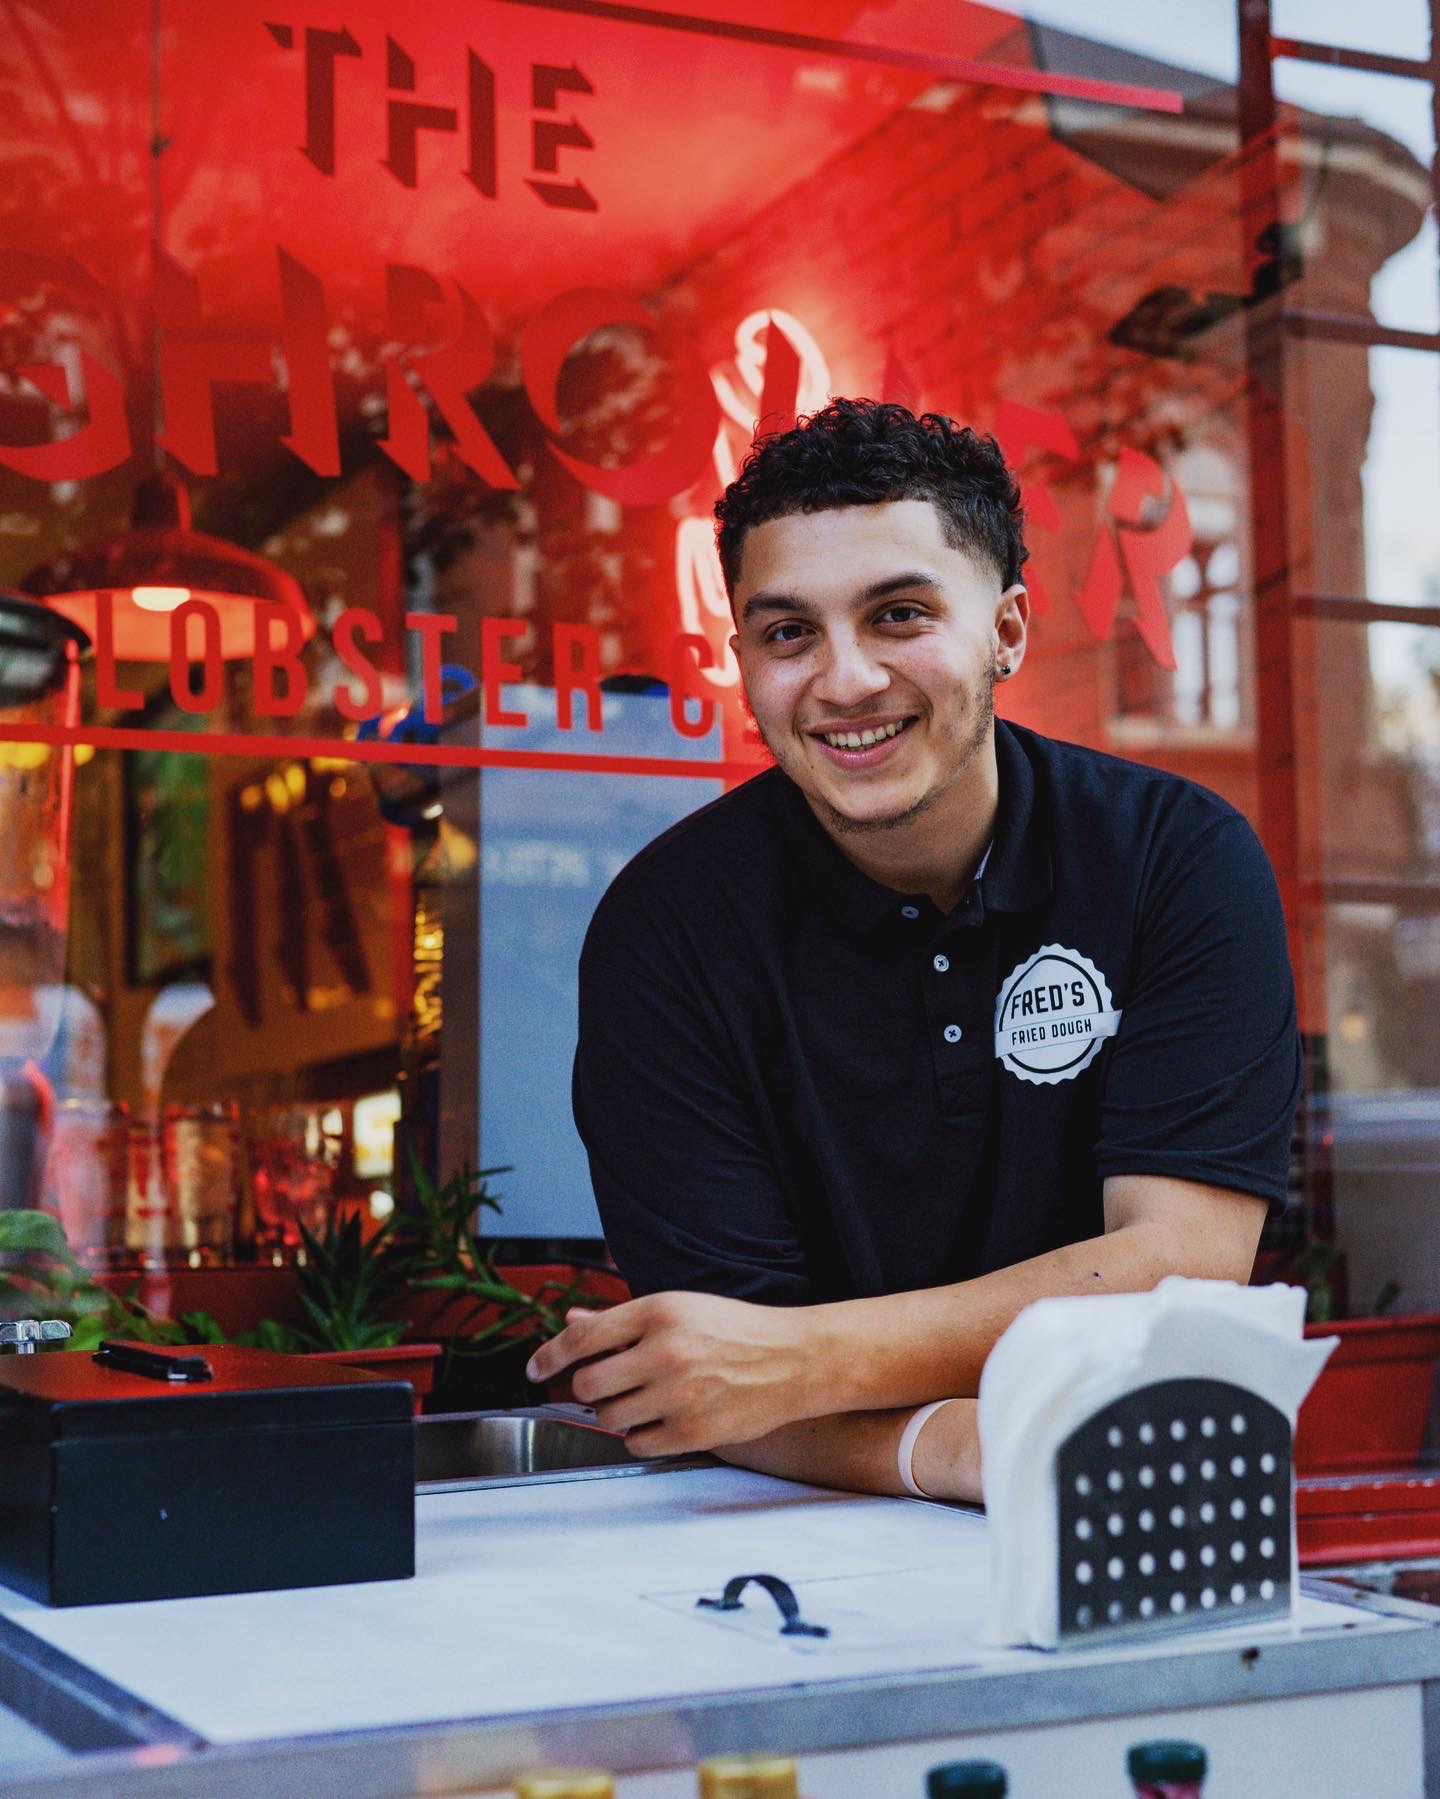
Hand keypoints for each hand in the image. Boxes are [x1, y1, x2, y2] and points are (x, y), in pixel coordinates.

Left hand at [525, 1291, 816, 1456]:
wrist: (793, 1360)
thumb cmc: (736, 1330)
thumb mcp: (680, 1309)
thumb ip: (622, 1319)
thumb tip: (572, 1320)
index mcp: (658, 1312)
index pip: (582, 1336)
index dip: (549, 1355)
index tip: (534, 1368)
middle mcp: (665, 1351)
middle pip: (588, 1384)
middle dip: (590, 1388)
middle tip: (608, 1385)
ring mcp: (678, 1394)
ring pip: (609, 1418)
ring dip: (616, 1413)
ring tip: (644, 1399)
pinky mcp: (693, 1431)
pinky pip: (638, 1444)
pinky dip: (641, 1436)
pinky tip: (661, 1418)